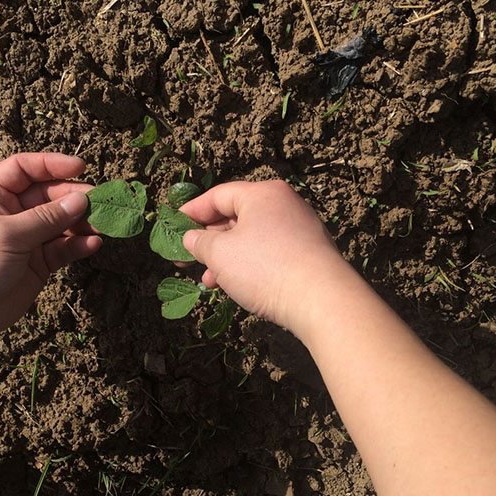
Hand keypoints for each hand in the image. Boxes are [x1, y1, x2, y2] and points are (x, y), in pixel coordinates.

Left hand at [0, 153, 101, 330]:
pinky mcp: (39, 262)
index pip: (24, 169)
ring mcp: (27, 238)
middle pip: (49, 196)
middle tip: (100, 203)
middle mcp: (11, 213)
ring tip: (102, 226)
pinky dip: (79, 246)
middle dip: (75, 198)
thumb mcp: (7, 234)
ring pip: (62, 223)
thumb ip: (47, 218)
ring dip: (83, 223)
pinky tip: (93, 245)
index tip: (81, 168)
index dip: (52, 165)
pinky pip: (64, 249)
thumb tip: (81, 200)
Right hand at [181, 180, 347, 338]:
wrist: (321, 300)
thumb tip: (191, 238)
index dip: (193, 211)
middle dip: (209, 241)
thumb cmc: (265, 268)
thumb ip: (200, 242)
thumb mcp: (221, 254)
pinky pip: (269, 254)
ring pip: (252, 240)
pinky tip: (235, 286)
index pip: (219, 195)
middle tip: (188, 258)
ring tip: (208, 280)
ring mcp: (300, 230)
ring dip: (226, 259)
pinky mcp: (308, 255)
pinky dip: (248, 266)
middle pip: (237, 217)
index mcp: (263, 194)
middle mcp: (284, 206)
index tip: (174, 225)